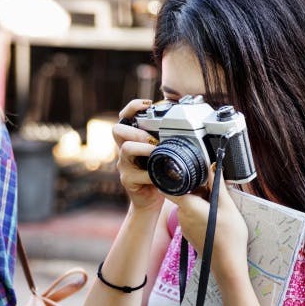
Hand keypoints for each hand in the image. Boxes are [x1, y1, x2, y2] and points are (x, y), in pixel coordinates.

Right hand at [113, 98, 163, 212]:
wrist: (150, 201)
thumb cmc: (158, 174)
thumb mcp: (161, 155)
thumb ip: (165, 142)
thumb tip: (187, 128)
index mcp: (133, 140)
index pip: (125, 117)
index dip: (132, 107)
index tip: (147, 104)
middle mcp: (124, 150)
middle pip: (117, 130)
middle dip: (137, 131)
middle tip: (152, 139)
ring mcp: (124, 165)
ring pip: (126, 149)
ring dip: (144, 148)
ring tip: (157, 153)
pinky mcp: (127, 180)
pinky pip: (138, 174)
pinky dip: (151, 174)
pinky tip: (161, 176)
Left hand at [163, 170, 248, 277]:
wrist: (227, 265)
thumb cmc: (229, 236)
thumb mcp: (227, 206)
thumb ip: (218, 185)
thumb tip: (214, 168)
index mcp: (187, 205)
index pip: (169, 187)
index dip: (177, 178)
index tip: (189, 173)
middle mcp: (181, 216)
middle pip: (184, 194)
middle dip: (198, 189)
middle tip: (215, 190)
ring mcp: (184, 227)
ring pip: (189, 206)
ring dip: (201, 201)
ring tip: (218, 206)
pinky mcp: (190, 234)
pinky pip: (192, 217)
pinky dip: (201, 213)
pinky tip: (216, 218)